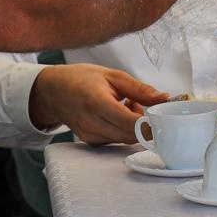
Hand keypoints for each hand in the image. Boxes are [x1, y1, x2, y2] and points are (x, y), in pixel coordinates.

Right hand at [28, 64, 169, 144]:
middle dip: (144, 124)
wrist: (53, 90)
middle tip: (145, 105)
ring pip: (124, 139)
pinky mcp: (89, 141)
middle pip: (130, 135)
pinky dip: (123, 129)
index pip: (131, 123)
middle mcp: (91, 122)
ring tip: (127, 103)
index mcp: (97, 102)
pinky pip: (115, 140)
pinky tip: (117, 112)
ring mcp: (89, 135)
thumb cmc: (81, 79)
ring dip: (134, 126)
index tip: (163, 117)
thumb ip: (139, 89)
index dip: (150, 124)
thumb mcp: (112, 75)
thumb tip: (164, 98)